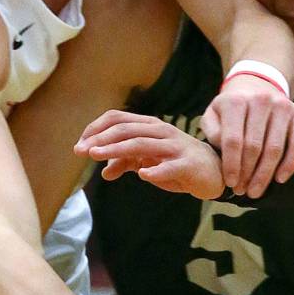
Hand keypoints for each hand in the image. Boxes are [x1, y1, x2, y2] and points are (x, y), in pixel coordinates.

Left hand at [75, 110, 223, 199]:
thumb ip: (126, 163)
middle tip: (81, 151)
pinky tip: (141, 175)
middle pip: (126, 129)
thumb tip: (104, 172)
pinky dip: (154, 171)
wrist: (213, 172)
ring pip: (142, 144)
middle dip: (100, 139)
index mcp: (150, 126)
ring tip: (97, 157)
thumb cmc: (177, 163)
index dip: (96, 129)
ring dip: (116, 150)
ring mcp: (175, 147)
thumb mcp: (148, 162)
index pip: (118, 119)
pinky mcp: (187, 165)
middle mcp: (161, 131)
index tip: (80, 144)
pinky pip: (169, 167)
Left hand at [201, 75, 293, 196]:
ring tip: (256, 190)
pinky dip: (290, 164)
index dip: (232, 166)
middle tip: (242, 191)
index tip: (230, 183)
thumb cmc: (230, 108)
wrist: (256, 86)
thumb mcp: (212, 115)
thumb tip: (225, 154)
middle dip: (248, 174)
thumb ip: (212, 133)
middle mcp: (261, 100)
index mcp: (235, 101)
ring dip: (265, 174)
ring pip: (275, 149)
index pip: (233, 141)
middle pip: (255, 147)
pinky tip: (279, 179)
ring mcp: (282, 105)